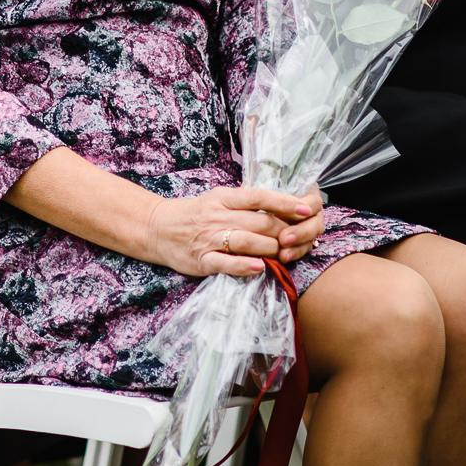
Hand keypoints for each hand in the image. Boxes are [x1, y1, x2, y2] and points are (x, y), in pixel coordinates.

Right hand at [143, 186, 322, 278]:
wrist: (158, 228)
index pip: (259, 197)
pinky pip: (226, 263)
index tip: (306, 209)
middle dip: (284, 231)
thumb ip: (245, 201)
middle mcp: (219, 216)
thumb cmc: (195, 214)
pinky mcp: (202, 260)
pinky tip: (260, 268)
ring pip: (247, 241)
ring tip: (284, 254)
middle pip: (259, 222)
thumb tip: (279, 203)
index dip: (285, 202)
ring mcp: (210, 239)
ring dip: (270, 249)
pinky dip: (244, 266)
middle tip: (299, 239)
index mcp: (224, 198)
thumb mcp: (218, 199)